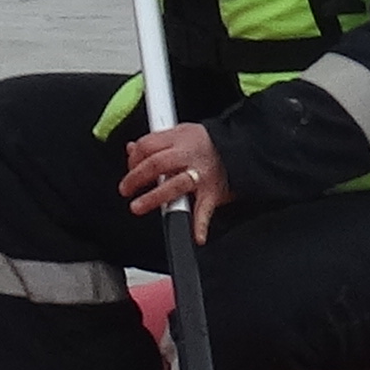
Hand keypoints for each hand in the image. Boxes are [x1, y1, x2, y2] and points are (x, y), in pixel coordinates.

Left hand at [120, 122, 227, 240]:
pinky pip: (205, 209)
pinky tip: (196, 236)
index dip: (132, 159)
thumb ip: (157, 142)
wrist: (244, 150)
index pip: (147, 145)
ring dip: (154, 197)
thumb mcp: (182, 133)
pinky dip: (200, 224)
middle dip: (136, 177)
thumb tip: (131, 149)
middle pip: (156, 163)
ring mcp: (201, 175)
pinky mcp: (213, 192)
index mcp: (178, 138)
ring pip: (175, 185)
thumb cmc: (210, 144)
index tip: (128, 170)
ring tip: (138, 207)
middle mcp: (188, 155)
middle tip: (125, 189)